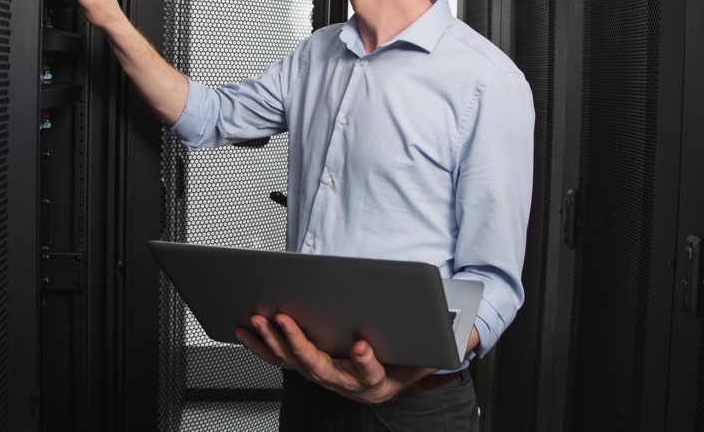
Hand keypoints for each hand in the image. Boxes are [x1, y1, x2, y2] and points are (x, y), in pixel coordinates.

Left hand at [235, 314, 435, 404]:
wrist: (394, 374)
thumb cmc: (410, 356)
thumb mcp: (429, 351)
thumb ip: (441, 340)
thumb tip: (457, 326)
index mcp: (378, 381)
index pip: (370, 374)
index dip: (364, 362)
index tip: (359, 346)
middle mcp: (346, 384)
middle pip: (319, 368)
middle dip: (299, 343)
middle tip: (285, 320)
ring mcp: (324, 378)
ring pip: (293, 364)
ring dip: (273, 342)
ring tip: (258, 318)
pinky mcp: (307, 368)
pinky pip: (279, 360)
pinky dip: (261, 344)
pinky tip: (245, 328)